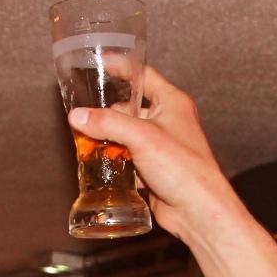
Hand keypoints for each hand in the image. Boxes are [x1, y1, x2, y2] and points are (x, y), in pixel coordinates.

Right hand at [69, 69, 232, 243]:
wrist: (198, 211)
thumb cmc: (184, 169)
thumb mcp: (141, 137)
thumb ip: (108, 123)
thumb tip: (79, 116)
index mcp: (172, 103)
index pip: (144, 75)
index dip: (122, 68)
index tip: (101, 65)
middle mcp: (169, 121)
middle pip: (131, 108)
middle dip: (109, 113)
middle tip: (86, 114)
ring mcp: (162, 146)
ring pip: (128, 135)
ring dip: (110, 139)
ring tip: (88, 140)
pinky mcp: (155, 169)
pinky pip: (130, 159)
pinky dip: (116, 161)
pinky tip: (101, 165)